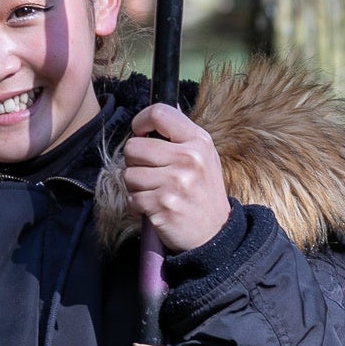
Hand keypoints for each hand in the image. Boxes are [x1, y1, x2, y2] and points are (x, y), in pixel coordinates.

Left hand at [122, 103, 230, 254]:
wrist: (216, 233)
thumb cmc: (203, 192)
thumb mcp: (203, 157)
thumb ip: (179, 136)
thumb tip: (152, 117)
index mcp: (199, 141)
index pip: (159, 113)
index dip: (141, 122)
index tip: (141, 133)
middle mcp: (188, 158)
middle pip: (133, 147)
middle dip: (135, 162)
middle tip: (152, 174)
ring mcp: (175, 182)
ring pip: (129, 174)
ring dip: (136, 187)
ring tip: (156, 192)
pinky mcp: (162, 205)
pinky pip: (131, 198)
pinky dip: (137, 206)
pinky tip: (155, 208)